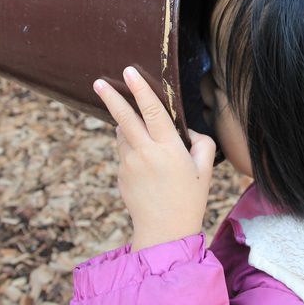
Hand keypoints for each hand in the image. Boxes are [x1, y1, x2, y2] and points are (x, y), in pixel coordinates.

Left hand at [93, 66, 215, 250]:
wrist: (164, 232)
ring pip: (124, 134)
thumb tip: (186, 130)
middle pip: (124, 118)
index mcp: (168, 149)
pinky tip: (148, 170)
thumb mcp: (205, 169)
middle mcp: (145, 153)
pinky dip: (132, 149)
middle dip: (111, 97)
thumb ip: (201, 142)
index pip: (153, 111)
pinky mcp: (120, 174)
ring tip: (148, 146)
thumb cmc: (189, 199)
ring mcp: (129, 164)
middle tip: (98, 81)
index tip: (129, 72)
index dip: (141, 90)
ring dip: (129, 128)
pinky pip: (125, 152)